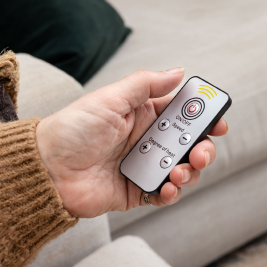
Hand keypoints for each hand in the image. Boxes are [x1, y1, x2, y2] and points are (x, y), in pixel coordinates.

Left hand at [36, 68, 227, 217]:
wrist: (47, 168)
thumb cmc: (74, 128)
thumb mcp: (111, 98)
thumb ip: (146, 85)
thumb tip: (179, 72)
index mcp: (143, 116)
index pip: (182, 115)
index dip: (203, 118)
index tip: (218, 122)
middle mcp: (147, 141)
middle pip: (188, 145)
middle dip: (203, 148)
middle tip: (201, 151)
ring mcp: (143, 167)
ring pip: (182, 169)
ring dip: (190, 171)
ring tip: (179, 170)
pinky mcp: (136, 191)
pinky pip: (164, 194)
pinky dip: (171, 192)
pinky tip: (167, 187)